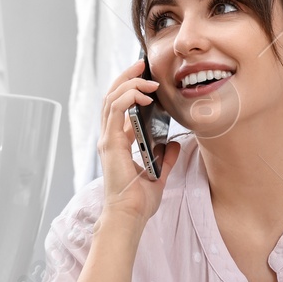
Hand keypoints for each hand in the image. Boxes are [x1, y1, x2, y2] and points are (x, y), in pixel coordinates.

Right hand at [98, 58, 178, 223]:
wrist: (130, 216)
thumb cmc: (139, 200)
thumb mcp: (159, 174)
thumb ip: (166, 158)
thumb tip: (175, 143)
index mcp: (117, 143)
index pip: (119, 108)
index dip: (130, 90)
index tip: (146, 79)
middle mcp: (109, 139)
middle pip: (112, 97)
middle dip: (126, 78)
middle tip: (142, 64)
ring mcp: (107, 140)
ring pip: (111, 99)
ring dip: (128, 83)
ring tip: (145, 75)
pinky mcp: (110, 144)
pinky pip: (116, 111)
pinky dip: (128, 97)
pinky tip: (145, 96)